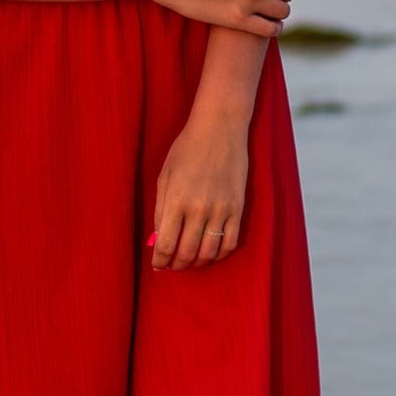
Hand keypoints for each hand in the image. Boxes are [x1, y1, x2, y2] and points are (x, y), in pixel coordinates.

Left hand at [146, 107, 251, 271]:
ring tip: (190, 261)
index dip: (160, 260)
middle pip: (187, 253)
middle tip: (172, 266)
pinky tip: (211, 253)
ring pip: (209, 252)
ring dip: (197, 263)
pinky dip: (219, 254)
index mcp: (176, 200)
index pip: (166, 244)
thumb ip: (161, 210)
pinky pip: (230, 242)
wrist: (219, 128)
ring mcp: (221, 209)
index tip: (158, 265)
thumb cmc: (187, 149)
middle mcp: (199, 208)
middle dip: (177, 265)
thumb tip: (158, 239)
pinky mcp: (238, 208)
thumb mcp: (165, 176)